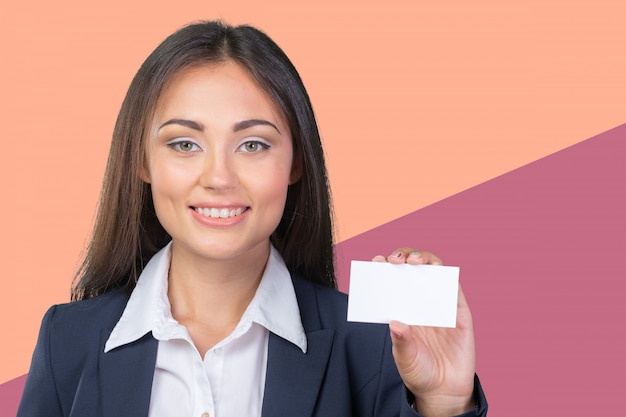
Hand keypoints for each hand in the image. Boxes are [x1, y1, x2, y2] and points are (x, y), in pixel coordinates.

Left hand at [372, 248, 475, 416]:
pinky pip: (454, 289)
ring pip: (435, 271)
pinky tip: (437, 275)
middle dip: (403, 257)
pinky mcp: (460, 312)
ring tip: (414, 261)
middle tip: (394, 259)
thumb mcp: (404, 358)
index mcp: (402, 308)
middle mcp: (420, 301)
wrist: (444, 392)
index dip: (384, 267)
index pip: (392, 280)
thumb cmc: (419, 371)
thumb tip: (396, 323)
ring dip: (426, 259)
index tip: (375, 261)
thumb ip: (402, 341)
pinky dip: (447, 278)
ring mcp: (440, 303)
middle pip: (413, 268)